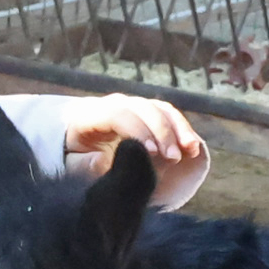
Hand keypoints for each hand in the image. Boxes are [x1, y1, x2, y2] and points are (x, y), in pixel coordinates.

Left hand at [58, 96, 204, 176]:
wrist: (78, 146)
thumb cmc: (76, 159)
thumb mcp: (75, 164)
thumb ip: (87, 164)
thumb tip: (104, 161)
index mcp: (90, 115)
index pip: (117, 115)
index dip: (137, 130)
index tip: (151, 152)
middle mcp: (113, 104)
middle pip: (143, 109)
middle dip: (161, 131)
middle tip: (173, 158)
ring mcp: (133, 106)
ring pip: (159, 108)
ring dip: (177, 129)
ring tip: (189, 151)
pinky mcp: (148, 112)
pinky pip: (169, 114)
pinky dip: (182, 128)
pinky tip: (193, 146)